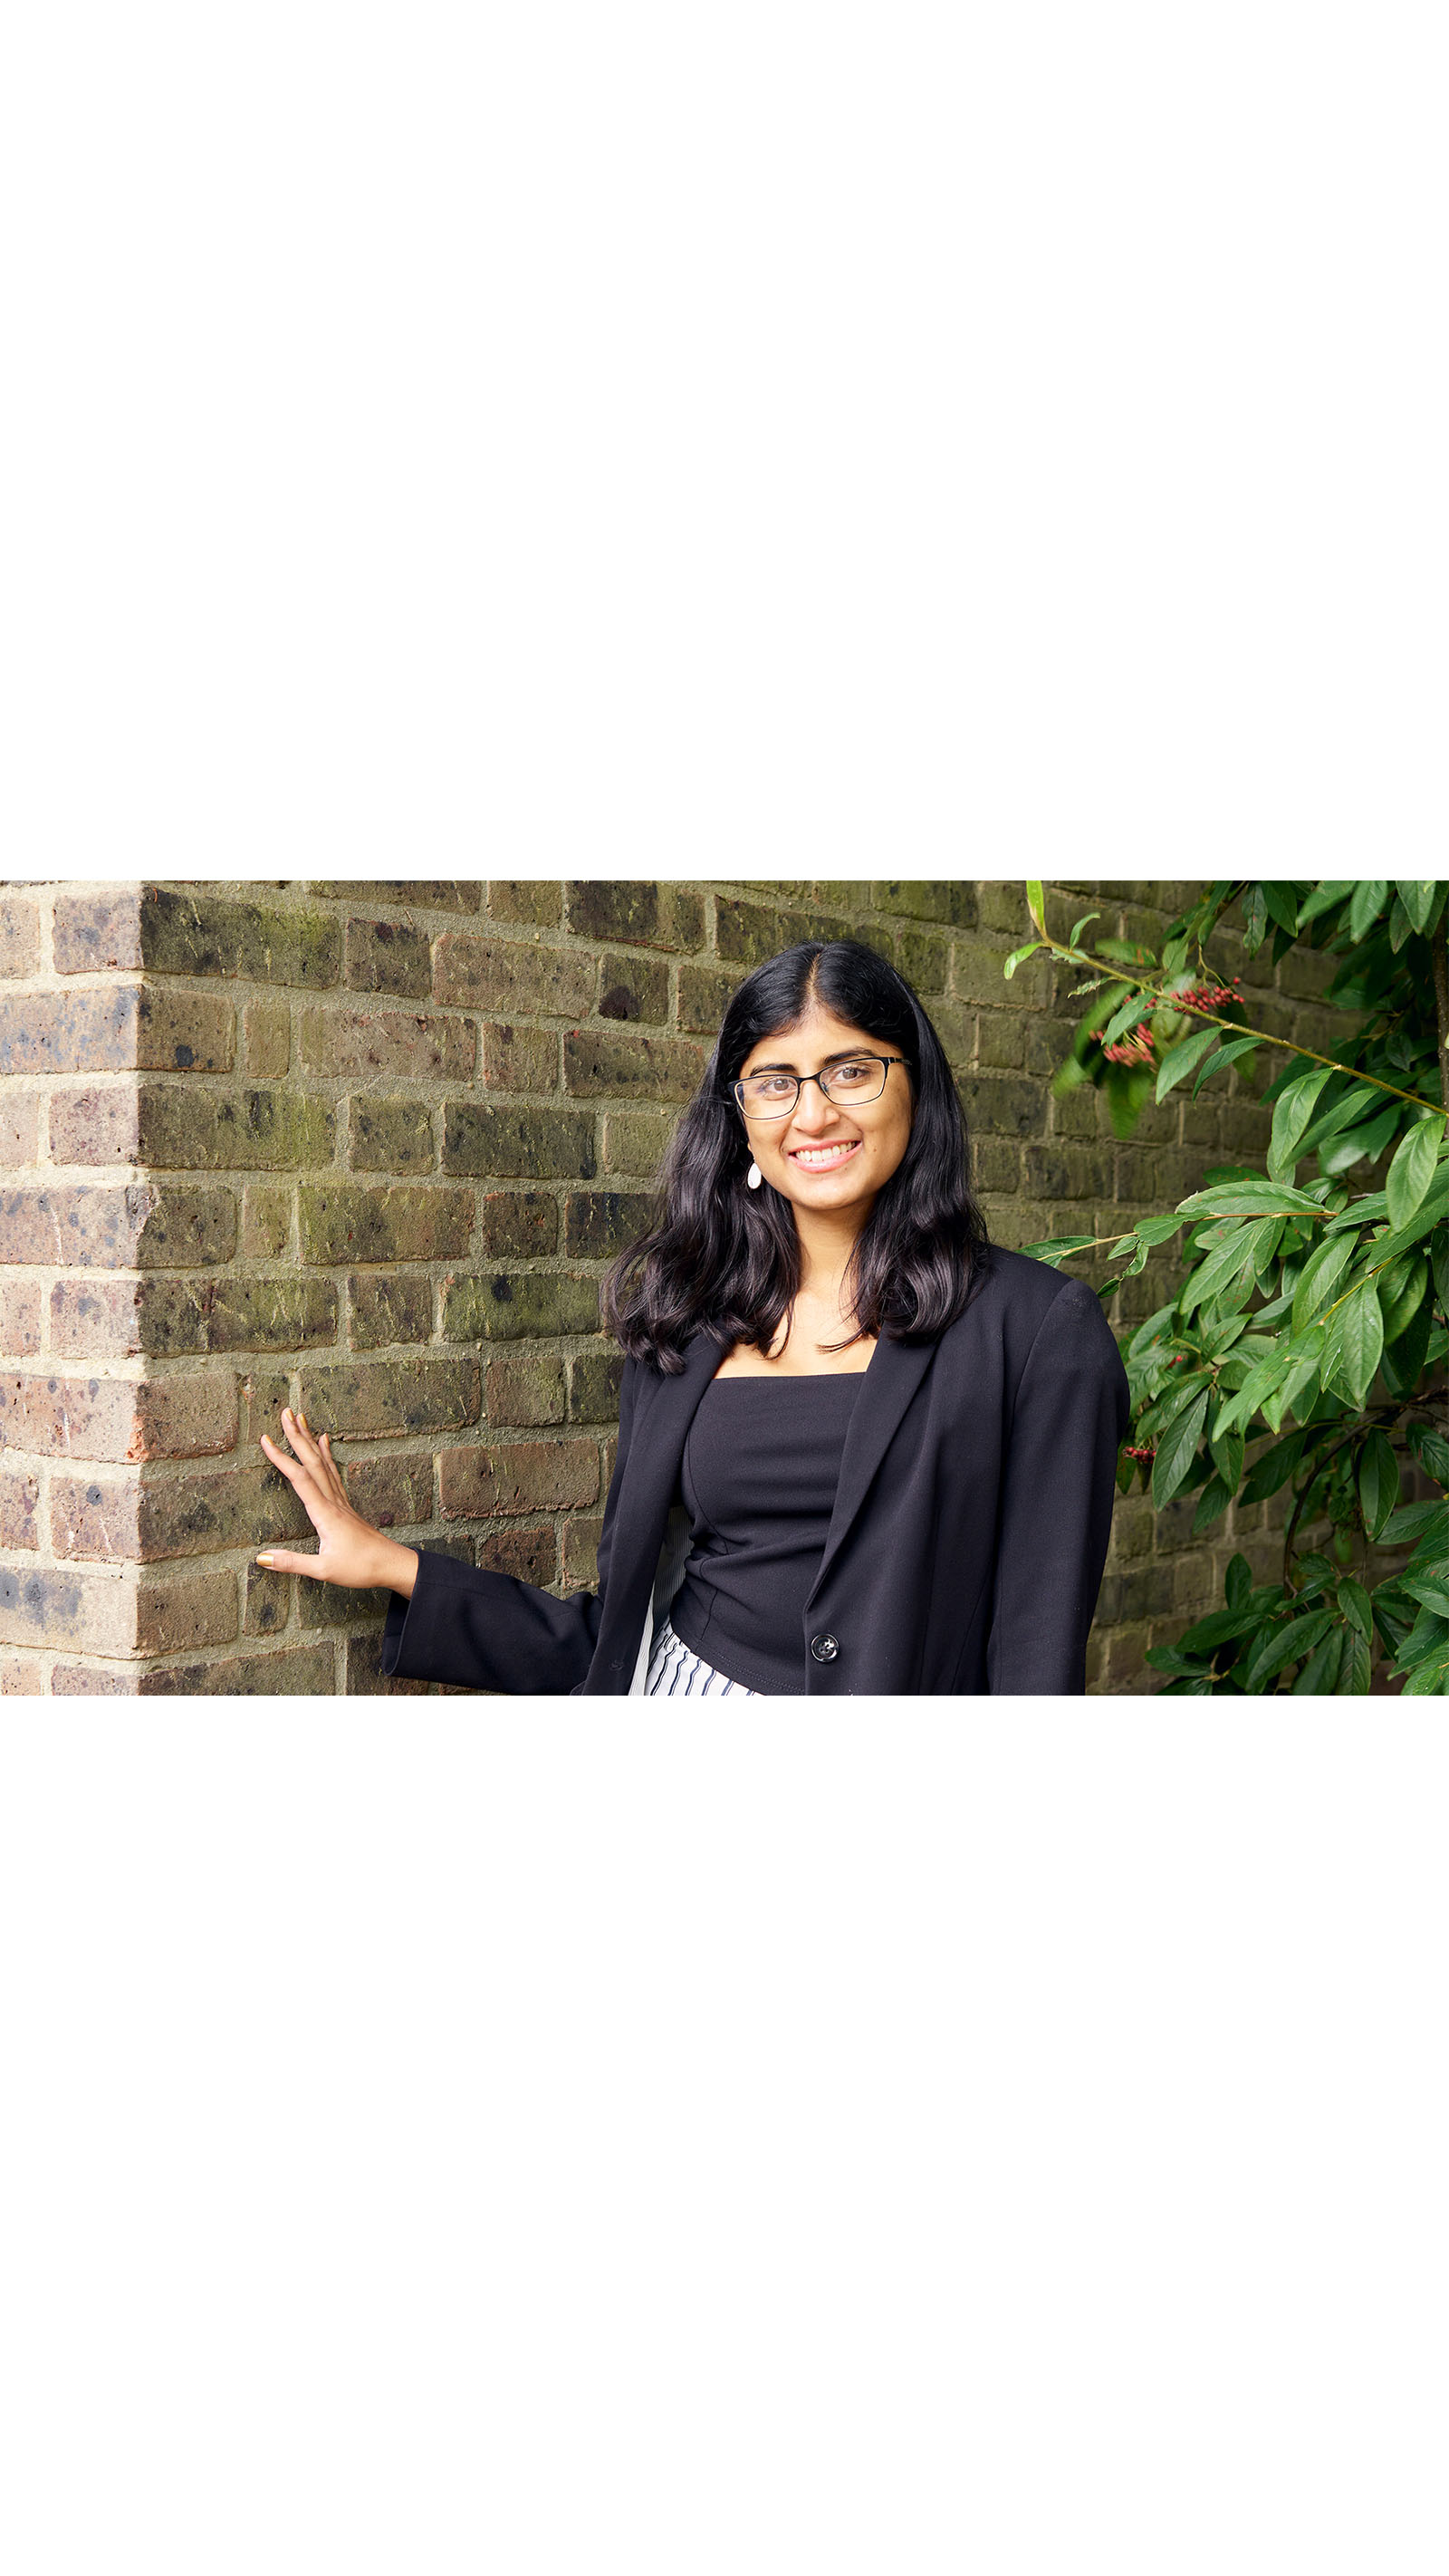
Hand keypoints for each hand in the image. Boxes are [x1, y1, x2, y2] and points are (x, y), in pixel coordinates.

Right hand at [256, 1408, 418, 1598]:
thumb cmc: (361, 1568)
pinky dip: (326, 1454)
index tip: (265, 1439)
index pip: (299, 1479)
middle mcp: (333, 1501)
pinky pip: (333, 1473)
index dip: (281, 1458)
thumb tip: (261, 1558)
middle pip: (312, 1462)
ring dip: (310, 1440)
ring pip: (323, 1464)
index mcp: (324, 1514)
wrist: (391, 1564)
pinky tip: (324, 1442)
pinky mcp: (346, 1505)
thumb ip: (292, 1562)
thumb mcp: (324, 1570)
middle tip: (286, 1412)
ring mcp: (341, 1501)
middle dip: (297, 1436)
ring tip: (302, 1418)